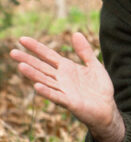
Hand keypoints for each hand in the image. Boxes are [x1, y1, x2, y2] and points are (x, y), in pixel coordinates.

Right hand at [10, 32, 124, 141]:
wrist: (107, 108)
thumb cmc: (99, 88)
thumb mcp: (94, 65)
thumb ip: (85, 51)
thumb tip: (76, 33)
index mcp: (67, 68)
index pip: (48, 56)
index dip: (37, 48)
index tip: (22, 39)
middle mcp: (61, 79)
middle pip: (42, 68)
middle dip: (28, 60)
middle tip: (12, 52)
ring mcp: (64, 91)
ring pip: (45, 81)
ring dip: (33, 75)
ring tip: (21, 66)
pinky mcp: (69, 102)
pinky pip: (56, 96)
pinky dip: (47, 92)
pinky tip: (37, 86)